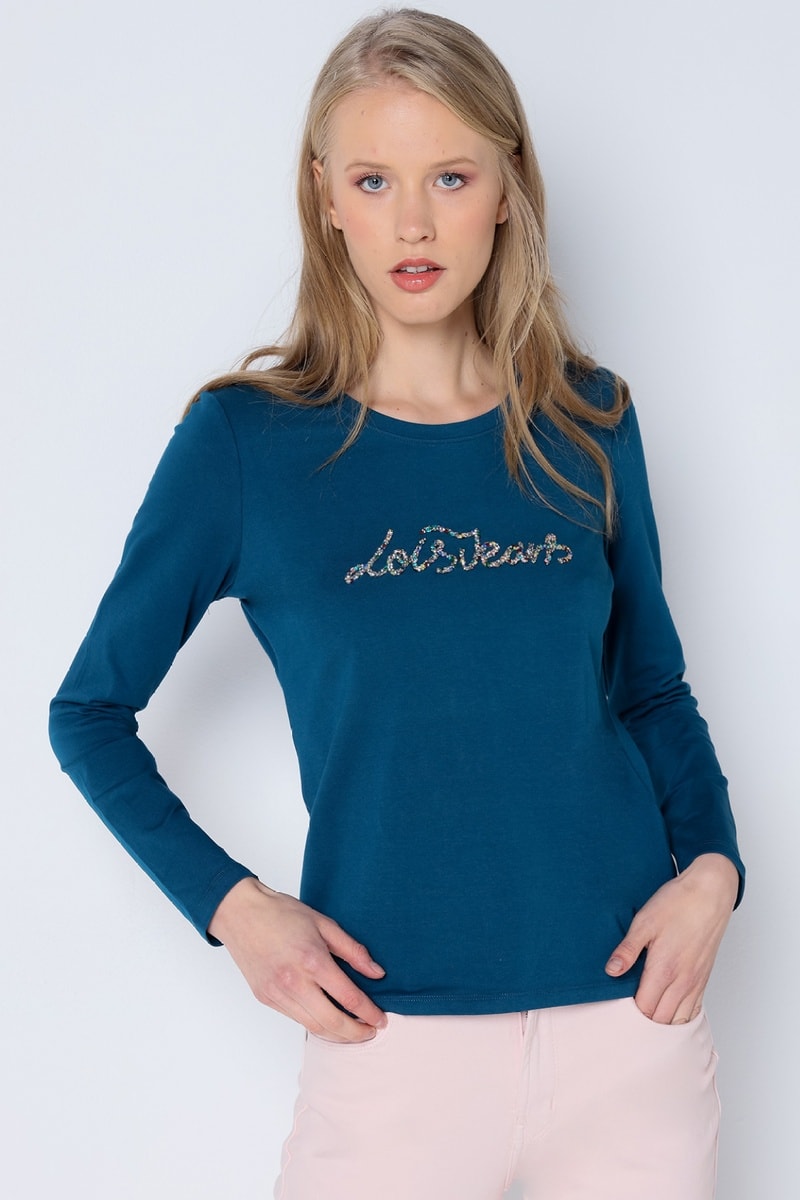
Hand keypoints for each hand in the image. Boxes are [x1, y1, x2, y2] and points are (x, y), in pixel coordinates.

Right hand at [207, 877, 386, 1041]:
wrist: (241, 913)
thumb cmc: (282, 913)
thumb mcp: (324, 924)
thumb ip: (353, 951)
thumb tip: (377, 973)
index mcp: (313, 960)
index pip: (349, 998)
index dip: (369, 1013)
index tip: (381, 1020)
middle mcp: (294, 982)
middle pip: (332, 1022)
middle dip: (356, 1034)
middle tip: (370, 1033)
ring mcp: (277, 993)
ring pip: (313, 1027)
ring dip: (336, 1035)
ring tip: (353, 1032)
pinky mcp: (266, 999)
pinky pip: (296, 1019)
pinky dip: (315, 1024)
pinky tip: (327, 1020)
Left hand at [604, 853, 739, 1023]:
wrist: (710, 894)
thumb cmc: (677, 904)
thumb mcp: (644, 922)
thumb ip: (627, 950)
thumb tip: (611, 971)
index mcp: (664, 969)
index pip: (644, 1009)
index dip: (627, 1015)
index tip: (614, 1012)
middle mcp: (682, 982)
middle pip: (660, 1021)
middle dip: (642, 1025)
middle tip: (624, 1018)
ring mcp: (695, 982)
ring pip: (678, 1021)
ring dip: (661, 1024)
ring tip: (643, 1019)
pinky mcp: (703, 979)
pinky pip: (693, 1011)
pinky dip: (679, 1018)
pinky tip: (667, 1014)